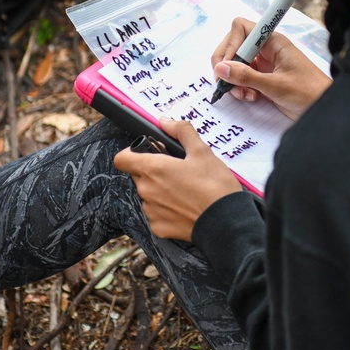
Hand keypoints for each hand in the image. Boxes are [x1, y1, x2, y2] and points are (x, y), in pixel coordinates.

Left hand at [114, 118, 242, 241]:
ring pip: (147, 195)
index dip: (131, 153)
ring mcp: (151, 210)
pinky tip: (184, 207)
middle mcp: (146, 190)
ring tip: (184, 190)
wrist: (226, 221)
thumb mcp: (202, 151)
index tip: (146, 153)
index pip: (122, 159)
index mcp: (153, 169)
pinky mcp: (158, 228)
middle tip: (176, 171)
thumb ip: (181, 132)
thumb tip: (165, 122)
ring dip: (159, 190)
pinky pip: (155, 214)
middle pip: (138, 175)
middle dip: (152, 171)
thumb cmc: (215, 187)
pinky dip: (165, 210)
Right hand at [211, 17, 331, 119]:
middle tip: (225, 83)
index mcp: (272, 42)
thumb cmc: (309, 92)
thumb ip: (247, 76)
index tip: (228, 65)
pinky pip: (242, 77)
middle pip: (234, 46)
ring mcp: (263, 64)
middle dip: (227, 64)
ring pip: (236, 64)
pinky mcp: (263, 78)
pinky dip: (240, 87)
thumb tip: (220, 68)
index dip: (230, 45)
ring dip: (233, 79)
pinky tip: (250, 97)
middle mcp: (265, 49)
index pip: (241, 29)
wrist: (325, 109)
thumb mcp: (276, 85)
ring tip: (244, 95)